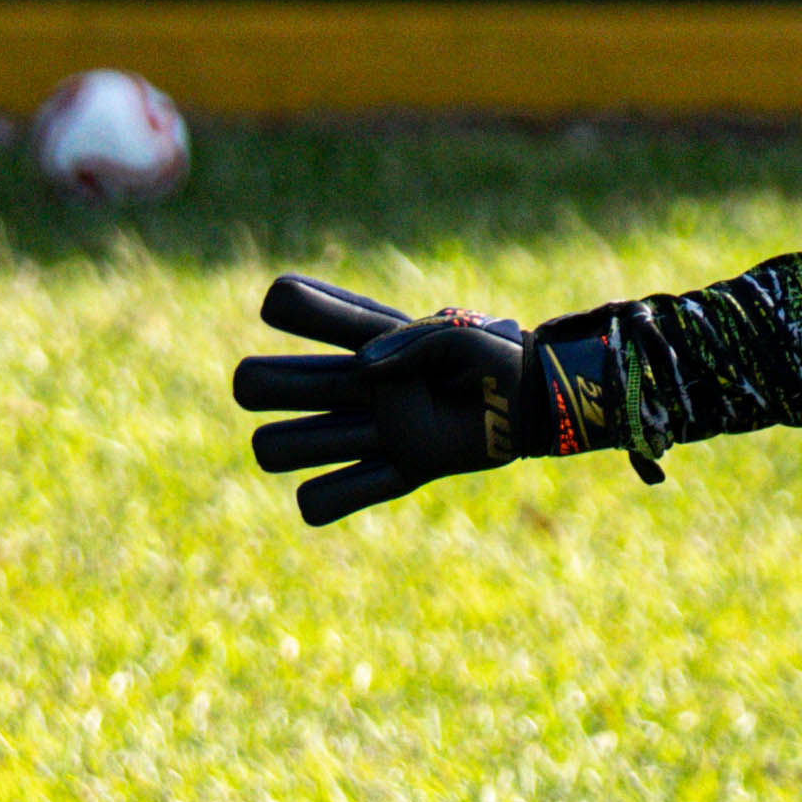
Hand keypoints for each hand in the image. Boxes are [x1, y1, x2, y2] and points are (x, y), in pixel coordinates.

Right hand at [234, 276, 555, 522]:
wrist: (534, 402)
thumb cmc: (494, 356)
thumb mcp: (458, 333)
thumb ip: (412, 341)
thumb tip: (364, 371)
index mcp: (366, 340)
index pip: (299, 306)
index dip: (292, 304)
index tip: (288, 302)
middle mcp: (355, 387)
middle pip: (267, 384)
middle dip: (267, 383)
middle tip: (280, 384)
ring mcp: (371, 432)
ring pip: (288, 444)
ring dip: (297, 443)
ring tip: (337, 434)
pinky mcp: (402, 470)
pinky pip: (334, 498)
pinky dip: (326, 498)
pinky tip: (330, 491)